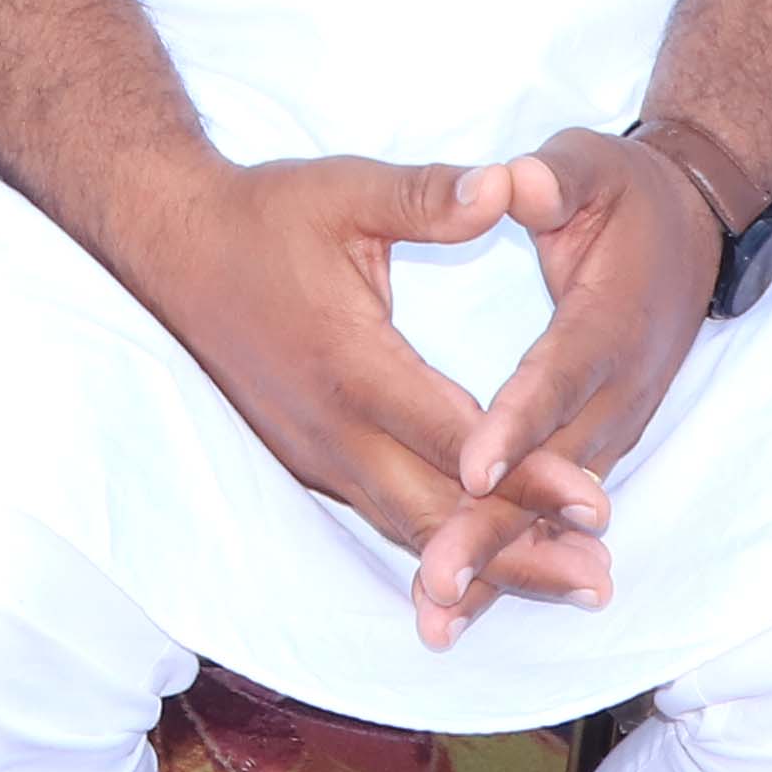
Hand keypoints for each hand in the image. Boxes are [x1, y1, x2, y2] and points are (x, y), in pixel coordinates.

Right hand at [106, 150, 604, 643]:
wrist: (171, 247)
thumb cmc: (263, 216)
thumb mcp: (346, 191)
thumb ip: (429, 197)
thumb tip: (506, 186)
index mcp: (351, 365)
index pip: (454, 440)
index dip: (527, 478)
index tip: (595, 506)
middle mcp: (332, 429)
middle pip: (438, 514)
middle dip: (522, 552)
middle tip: (600, 582)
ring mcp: (316, 453)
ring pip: (410, 527)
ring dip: (489, 563)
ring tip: (568, 586)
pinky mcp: (309, 459)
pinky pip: (383, 515)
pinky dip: (442, 544)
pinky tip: (488, 567)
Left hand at [438, 129, 709, 617]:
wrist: (694, 229)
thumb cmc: (627, 194)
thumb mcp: (593, 166)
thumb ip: (555, 176)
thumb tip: (516, 179)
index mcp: (611, 320)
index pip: (560, 374)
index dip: (519, 422)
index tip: (471, 466)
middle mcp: (620, 389)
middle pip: (555, 469)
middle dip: (496, 527)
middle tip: (437, 575)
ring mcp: (614, 426)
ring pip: (554, 508)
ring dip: (500, 563)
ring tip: (438, 615)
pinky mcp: (598, 445)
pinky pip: (554, 513)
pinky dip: (513, 560)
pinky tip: (460, 607)